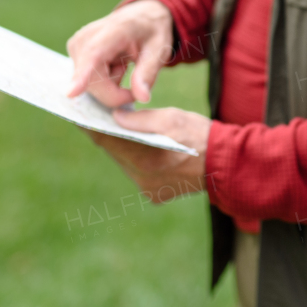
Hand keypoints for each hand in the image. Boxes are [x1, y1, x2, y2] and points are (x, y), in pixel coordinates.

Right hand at [67, 0, 173, 106]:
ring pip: (89, 85)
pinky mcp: (74, 52)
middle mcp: (87, 36)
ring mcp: (77, 44)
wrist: (141, 15)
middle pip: (91, 81)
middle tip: (137, 80)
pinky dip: (103, 79)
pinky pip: (86, 80)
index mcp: (114, 31)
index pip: (93, 55)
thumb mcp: (159, 50)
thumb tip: (141, 98)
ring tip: (124, 63)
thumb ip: (148, 73)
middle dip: (115, 92)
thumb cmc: (151, 32)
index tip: (70, 94)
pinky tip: (113, 64)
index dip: (82, 76)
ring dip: (110, 83)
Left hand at [84, 107, 210, 203]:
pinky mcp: (156, 194)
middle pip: (114, 152)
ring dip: (120, 146)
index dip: (90, 125)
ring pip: (125, 163)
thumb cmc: (202, 136)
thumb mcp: (172, 118)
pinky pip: (137, 172)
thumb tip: (114, 116)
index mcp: (146, 160)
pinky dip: (135, 157)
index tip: (78, 112)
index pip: (107, 140)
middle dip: (105, 133)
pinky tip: (135, 143)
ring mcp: (149, 190)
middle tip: (92, 114)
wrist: (229, 164)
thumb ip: (140, 119)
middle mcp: (143, 180)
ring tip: (112, 125)